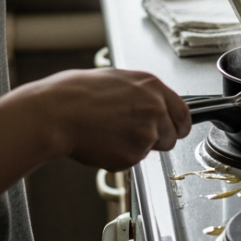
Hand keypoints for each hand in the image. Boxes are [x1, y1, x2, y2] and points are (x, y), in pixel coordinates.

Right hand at [37, 68, 190, 170]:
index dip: (178, 125)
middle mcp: (156, 109)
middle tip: (130, 134)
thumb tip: (151, 101)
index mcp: (153, 87)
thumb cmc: (77, 94)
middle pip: (172, 136)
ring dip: (136, 147)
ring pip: (150, 150)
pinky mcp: (133, 155)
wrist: (56, 113)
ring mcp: (146, 133)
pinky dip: (118, 157)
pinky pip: (131, 161)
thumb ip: (141, 93)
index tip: (175, 130)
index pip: (184, 112)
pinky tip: (101, 142)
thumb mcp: (117, 80)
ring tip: (109, 134)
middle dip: (157, 139)